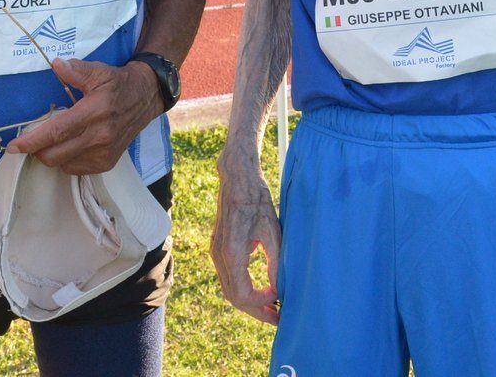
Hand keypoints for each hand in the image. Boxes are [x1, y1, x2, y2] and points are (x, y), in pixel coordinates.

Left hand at [6, 58, 163, 175]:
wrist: (146, 98)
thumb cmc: (118, 84)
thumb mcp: (99, 71)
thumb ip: (76, 70)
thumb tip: (56, 64)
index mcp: (95, 111)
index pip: (57, 131)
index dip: (32, 141)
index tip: (14, 146)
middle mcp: (100, 136)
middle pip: (55, 154)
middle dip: (37, 150)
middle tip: (32, 139)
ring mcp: (104, 153)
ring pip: (62, 164)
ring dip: (51, 154)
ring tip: (53, 139)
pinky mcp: (107, 163)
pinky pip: (74, 169)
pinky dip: (65, 160)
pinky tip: (70, 145)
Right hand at [211, 152, 281, 324]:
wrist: (237, 179)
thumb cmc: (257, 200)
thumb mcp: (272, 230)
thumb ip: (275, 262)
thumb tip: (279, 289)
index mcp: (232, 252)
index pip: (242, 295)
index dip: (261, 305)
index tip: (279, 302)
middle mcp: (219, 256)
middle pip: (234, 297)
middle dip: (256, 311)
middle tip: (278, 317)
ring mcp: (216, 253)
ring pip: (229, 289)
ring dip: (250, 302)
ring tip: (272, 308)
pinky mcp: (218, 249)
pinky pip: (228, 277)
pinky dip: (243, 289)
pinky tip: (261, 290)